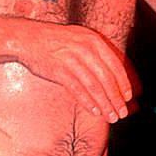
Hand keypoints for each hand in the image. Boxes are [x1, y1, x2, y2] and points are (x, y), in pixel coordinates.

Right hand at [16, 21, 134, 122]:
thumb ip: (96, 54)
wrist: (27, 38)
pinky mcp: (59, 70)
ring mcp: (72, 59)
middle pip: (107, 78)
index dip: (124, 83)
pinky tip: (95, 112)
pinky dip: (88, 102)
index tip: (128, 98)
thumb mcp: (80, 39)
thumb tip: (114, 77)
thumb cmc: (56, 42)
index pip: (115, 65)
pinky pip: (77, 89)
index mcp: (94, 40)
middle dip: (117, 98)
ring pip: (94, 86)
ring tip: (111, 116)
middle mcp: (85, 48)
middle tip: (122, 113)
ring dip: (105, 104)